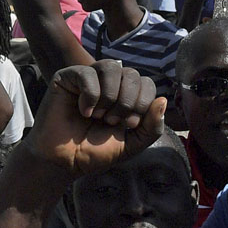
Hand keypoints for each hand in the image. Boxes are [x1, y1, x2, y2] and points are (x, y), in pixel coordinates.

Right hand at [25, 61, 165, 177]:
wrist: (64, 161)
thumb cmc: (95, 153)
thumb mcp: (132, 144)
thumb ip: (152, 127)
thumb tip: (162, 100)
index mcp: (125, 96)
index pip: (146, 83)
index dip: (143, 102)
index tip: (128, 124)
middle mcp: (108, 84)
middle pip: (131, 74)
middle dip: (126, 101)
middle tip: (111, 121)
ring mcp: (87, 79)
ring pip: (111, 66)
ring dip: (110, 95)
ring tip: (99, 115)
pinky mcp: (66, 78)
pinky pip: (86, 73)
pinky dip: (90, 94)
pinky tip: (83, 111)